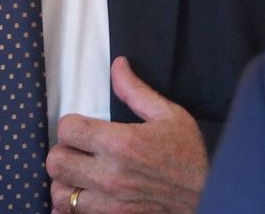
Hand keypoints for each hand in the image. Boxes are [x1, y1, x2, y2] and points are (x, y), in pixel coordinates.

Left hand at [46, 57, 208, 213]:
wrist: (208, 196)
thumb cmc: (189, 156)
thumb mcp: (169, 115)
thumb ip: (136, 90)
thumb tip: (118, 65)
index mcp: (121, 143)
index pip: (67, 129)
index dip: (71, 125)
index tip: (82, 127)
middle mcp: (110, 175)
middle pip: (56, 161)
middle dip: (64, 151)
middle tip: (79, 150)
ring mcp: (110, 203)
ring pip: (59, 193)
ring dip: (65, 181)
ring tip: (80, 174)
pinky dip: (71, 207)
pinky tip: (84, 195)